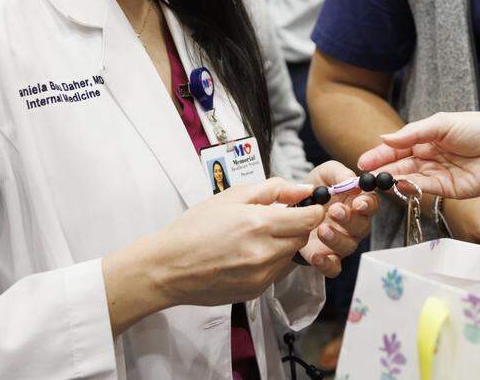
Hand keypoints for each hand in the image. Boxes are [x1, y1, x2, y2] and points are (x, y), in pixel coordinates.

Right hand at [145, 177, 322, 307]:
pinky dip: (272, 261)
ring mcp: (261, 275)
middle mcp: (264, 253)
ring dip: (284, 244)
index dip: (311, 209)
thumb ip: (273, 189)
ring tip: (257, 237)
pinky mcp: (256, 291)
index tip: (304, 205)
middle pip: (304, 237)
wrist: (168, 267)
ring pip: (292, 256)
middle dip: (297, 226)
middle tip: (276, 219)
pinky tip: (249, 254)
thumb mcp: (232, 196)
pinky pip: (278, 272)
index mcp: (259, 224)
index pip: (310, 218)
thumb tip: (303, 189)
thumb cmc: (195, 228)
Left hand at [299, 161, 378, 277]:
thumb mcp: (324, 174)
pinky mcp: (327, 258)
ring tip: (322, 229)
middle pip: (363, 226)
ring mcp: (341, 242)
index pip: (371, 204)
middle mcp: (354, 225)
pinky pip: (334, 267)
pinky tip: (316, 256)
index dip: (368, 204)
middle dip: (350, 219)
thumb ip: (339, 173)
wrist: (290, 209)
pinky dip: (327, 264)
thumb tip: (351, 180)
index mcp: (357, 203)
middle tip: (335, 211)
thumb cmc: (315, 190)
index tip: (358, 202)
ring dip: (337, 238)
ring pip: (348, 246)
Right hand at [357, 111, 479, 199]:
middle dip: (382, 169)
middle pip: (401, 163)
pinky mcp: (446, 189)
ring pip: (409, 177)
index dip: (381, 153)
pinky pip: (423, 188)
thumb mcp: (442, 123)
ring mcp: (437, 173)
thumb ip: (413, 133)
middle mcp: (430, 156)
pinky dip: (409, 186)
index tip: (364, 160)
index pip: (399, 146)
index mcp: (429, 137)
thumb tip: (385, 138)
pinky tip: (397, 184)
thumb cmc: (478, 130)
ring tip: (376, 180)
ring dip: (393, 179)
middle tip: (364, 175)